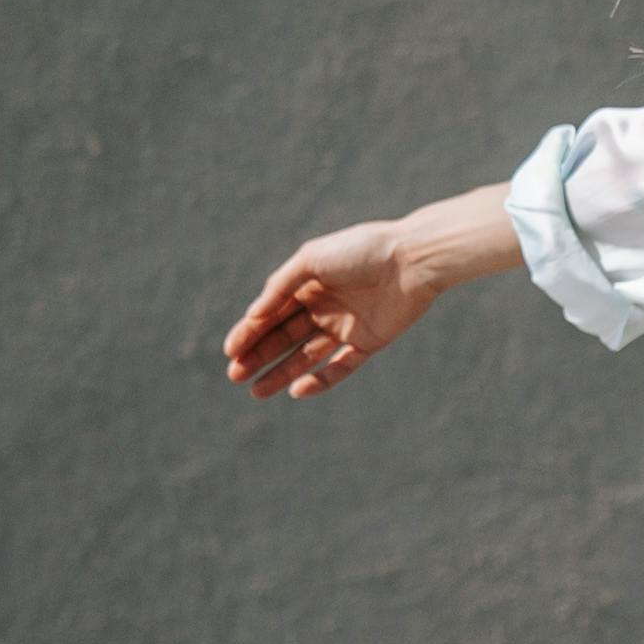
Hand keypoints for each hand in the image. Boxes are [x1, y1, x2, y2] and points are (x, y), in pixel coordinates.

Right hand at [223, 223, 430, 398]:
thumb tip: (253, 316)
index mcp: (307, 284)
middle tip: (235, 375)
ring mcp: (345, 326)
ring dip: (281, 373)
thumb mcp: (312, 260)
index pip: (271, 313)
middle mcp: (324, 306)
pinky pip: (341, 366)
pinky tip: (298, 389)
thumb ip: (280, 286)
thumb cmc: (362, 250)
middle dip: (259, 356)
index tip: (230, 351)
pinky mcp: (369, 342)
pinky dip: (320, 379)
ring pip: (307, 356)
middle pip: (284, 337)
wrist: (413, 259)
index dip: (249, 332)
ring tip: (256, 392)